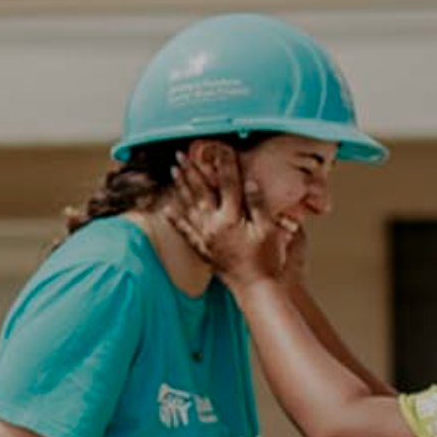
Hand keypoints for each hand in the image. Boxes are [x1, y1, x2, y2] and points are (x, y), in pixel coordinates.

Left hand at [168, 150, 288, 287]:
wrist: (256, 288)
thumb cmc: (267, 261)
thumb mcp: (269, 229)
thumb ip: (258, 205)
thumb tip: (250, 183)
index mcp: (232, 218)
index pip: (228, 184)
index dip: (225, 164)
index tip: (222, 149)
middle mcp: (214, 225)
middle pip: (201, 191)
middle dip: (192, 170)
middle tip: (181, 154)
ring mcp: (206, 237)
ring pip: (189, 206)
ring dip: (181, 186)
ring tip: (174, 171)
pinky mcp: (203, 249)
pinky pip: (185, 231)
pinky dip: (175, 219)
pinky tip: (168, 209)